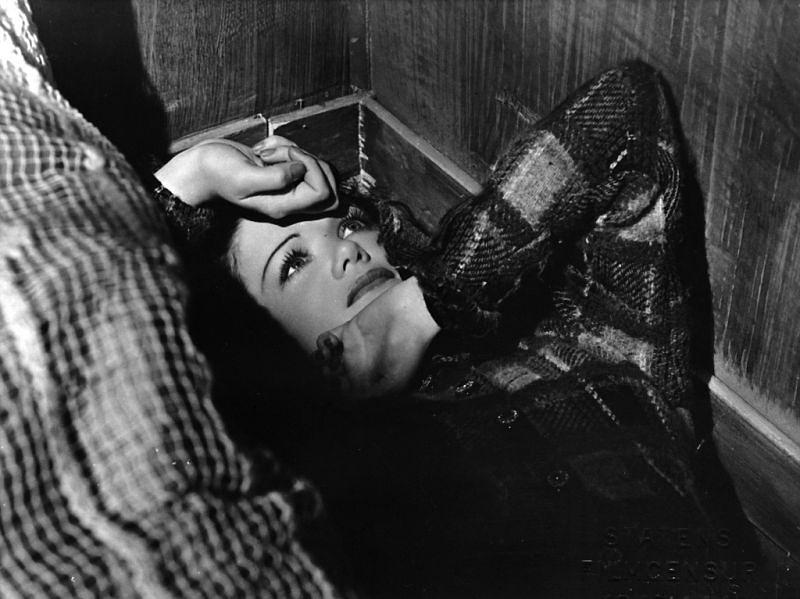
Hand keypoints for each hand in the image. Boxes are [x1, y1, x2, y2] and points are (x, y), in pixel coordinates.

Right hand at [154, 136, 336, 217]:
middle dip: (311, 161)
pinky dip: (286, 146)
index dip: (312, 169)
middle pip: (328, 185)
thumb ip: (276, 177)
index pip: (323, 194)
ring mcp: (286, 187)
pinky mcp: (281, 173)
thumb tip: (302, 170)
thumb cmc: (216, 173)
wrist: (199, 168)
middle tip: (285, 155)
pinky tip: (264, 150)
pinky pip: (299, 158)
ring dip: (296, 151)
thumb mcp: (244, 177)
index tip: (288, 158)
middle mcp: (289, 200)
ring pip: (315, 168)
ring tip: (268, 152)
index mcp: (284, 206)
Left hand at [314, 277, 439, 398]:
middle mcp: (361, 367)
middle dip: (326, 378)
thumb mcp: (396, 380)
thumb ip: (372, 395)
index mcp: (372, 381)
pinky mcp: (348, 331)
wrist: (412, 313)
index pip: (348, 394)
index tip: (337, 389)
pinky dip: (323, 343)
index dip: (339, 394)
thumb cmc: (409, 348)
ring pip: (327, 361)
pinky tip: (330, 344)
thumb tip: (351, 403)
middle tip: (328, 373)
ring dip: (321, 362)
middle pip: (334, 379)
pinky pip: (327, 340)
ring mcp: (353, 349)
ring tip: (326, 359)